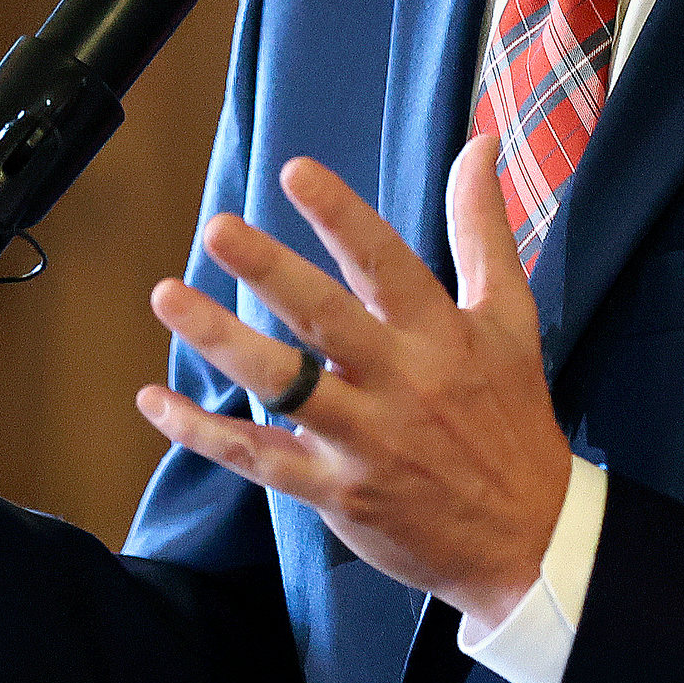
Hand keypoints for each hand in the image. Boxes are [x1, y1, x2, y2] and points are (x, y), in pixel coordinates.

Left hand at [137, 135, 569, 624]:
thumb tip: (479, 143)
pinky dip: (203, 432)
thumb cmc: (512, 417)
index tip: (296, 172)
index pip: (387, 264)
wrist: (528, 539)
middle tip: (218, 228)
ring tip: (168, 295)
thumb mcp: (510, 318)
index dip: (342, 218)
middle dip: (270, 272)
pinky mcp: (335, 492)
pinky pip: (258, 458)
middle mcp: (400, 384)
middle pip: (325, 320)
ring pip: (282, 386)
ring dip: (221, 341)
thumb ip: (483, 228)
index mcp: (442, 336)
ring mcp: (363, 442)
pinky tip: (155, 400)